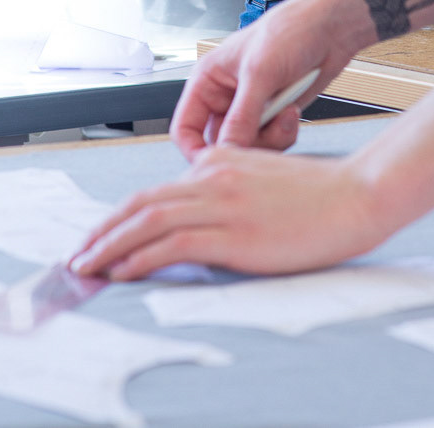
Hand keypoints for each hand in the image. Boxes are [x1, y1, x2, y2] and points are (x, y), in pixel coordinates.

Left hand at [71, 145, 381, 279]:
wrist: (355, 196)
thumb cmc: (318, 195)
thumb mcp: (263, 179)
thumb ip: (229, 188)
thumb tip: (198, 214)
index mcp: (221, 161)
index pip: (157, 190)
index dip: (122, 216)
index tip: (103, 238)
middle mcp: (215, 175)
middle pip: (142, 201)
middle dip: (103, 230)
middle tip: (78, 255)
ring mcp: (223, 202)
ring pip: (148, 220)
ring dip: (109, 245)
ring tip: (86, 267)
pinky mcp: (235, 230)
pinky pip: (173, 243)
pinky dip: (140, 258)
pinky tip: (122, 272)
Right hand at [168, 0, 353, 157]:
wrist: (331, 28)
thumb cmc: (290, 31)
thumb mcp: (260, 73)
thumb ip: (241, 116)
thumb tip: (226, 151)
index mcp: (209, 79)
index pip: (185, 127)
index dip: (194, 149)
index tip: (215, 164)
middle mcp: (227, 95)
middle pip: (220, 143)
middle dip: (243, 144)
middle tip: (263, 138)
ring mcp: (252, 106)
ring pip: (247, 146)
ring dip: (269, 138)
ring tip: (284, 114)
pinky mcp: (275, 114)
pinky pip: (271, 141)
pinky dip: (283, 133)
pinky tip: (293, 111)